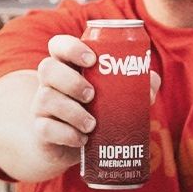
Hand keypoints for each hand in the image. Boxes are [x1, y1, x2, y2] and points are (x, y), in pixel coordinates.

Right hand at [31, 35, 160, 168]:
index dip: (70, 47)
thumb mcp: (117, 97)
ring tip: (92, 124)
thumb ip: (136, 86)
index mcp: (69, 67)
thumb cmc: (98, 111)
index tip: (92, 59)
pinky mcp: (40, 130)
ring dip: (72, 111)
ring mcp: (41, 106)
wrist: (73, 145)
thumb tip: (152, 79)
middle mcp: (50, 83)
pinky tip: (82, 139)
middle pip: (47, 68)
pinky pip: (45, 128)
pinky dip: (66, 134)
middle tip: (92, 94)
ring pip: (46, 99)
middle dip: (71, 80)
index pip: (59, 45)